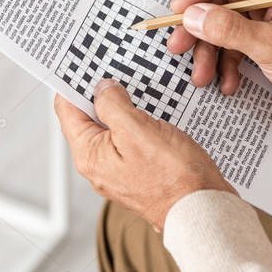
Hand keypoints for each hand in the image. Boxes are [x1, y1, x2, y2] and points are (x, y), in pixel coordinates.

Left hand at [55, 79, 234, 230]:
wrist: (204, 212)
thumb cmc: (174, 178)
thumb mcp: (137, 130)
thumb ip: (112, 104)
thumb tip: (102, 88)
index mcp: (89, 155)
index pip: (67, 108)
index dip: (73, 81)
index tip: (84, 59)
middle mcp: (99, 165)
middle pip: (90, 117)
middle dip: (101, 91)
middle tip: (114, 65)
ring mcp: (120, 170)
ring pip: (114, 127)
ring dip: (125, 105)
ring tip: (137, 83)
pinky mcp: (141, 172)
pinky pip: (133, 140)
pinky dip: (140, 121)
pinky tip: (155, 109)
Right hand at [166, 0, 271, 129]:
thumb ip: (229, 29)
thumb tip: (194, 15)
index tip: (182, 9)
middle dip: (201, 27)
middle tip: (179, 45)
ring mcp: (269, 13)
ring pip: (223, 22)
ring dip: (210, 50)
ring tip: (203, 75)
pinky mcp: (264, 35)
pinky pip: (232, 40)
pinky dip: (225, 61)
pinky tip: (227, 82)